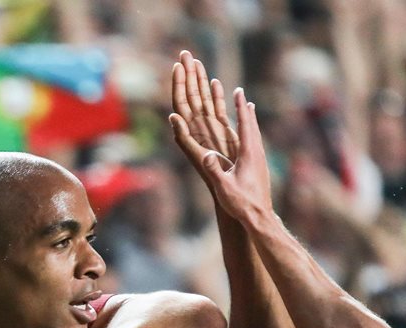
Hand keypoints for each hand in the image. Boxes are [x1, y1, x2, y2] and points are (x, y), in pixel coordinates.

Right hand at [170, 78, 272, 225]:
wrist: (260, 218)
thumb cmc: (241, 203)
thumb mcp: (223, 187)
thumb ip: (214, 171)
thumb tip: (205, 155)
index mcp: (248, 154)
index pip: (245, 125)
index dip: (240, 107)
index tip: (238, 92)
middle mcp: (257, 155)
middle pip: (252, 126)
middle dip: (246, 110)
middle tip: (242, 95)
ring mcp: (261, 162)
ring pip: (256, 135)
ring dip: (250, 122)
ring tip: (248, 112)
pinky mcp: (261, 170)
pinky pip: (256, 146)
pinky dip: (252, 135)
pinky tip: (250, 140)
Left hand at [171, 50, 238, 185]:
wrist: (232, 196)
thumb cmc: (218, 185)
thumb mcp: (200, 161)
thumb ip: (185, 140)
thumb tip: (173, 117)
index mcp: (191, 135)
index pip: (182, 105)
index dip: (179, 85)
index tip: (177, 67)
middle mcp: (198, 130)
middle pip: (191, 97)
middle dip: (187, 75)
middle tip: (185, 53)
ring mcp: (210, 130)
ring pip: (203, 100)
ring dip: (199, 81)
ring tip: (195, 60)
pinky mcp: (222, 133)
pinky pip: (216, 109)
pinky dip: (215, 94)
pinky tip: (214, 81)